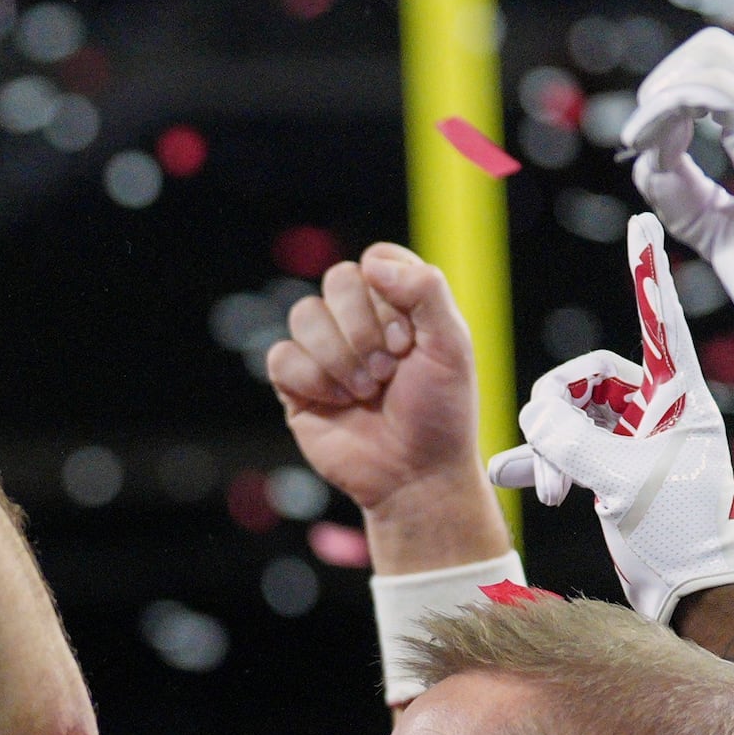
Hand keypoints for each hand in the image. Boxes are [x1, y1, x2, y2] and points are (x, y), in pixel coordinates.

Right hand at [267, 244, 488, 516]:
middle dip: (364, 329)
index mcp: (398, 303)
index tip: (409, 341)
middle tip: (388, 371)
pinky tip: (337, 402)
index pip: (375, 260)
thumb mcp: (452, 345)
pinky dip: (312, 379)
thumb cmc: (440, 412)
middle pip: (337, 280)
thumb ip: (425, 290)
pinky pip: (281, 356)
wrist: (414, 474)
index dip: (388, 295)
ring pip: (305, 314)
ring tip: (365, 391)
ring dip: (340, 358)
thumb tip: (371, 265)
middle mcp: (358, 320)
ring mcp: (324, 350)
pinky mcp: (295, 383)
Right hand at [486, 213, 733, 624]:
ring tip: (547, 488)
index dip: (645, 272)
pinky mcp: (611, 469)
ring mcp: (632, 439)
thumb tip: (534, 415)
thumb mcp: (622, 481)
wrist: (691, 592)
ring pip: (567, 417)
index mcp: (678, 397)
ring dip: (546, 448)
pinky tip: (512, 477)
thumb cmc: (678, 534)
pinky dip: (540, 461)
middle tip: (556, 466)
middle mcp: (657, 409)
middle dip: (556, 419)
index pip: (659, 319)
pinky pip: (564, 448)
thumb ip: (572, 441)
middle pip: (585, 379)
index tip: (642, 222)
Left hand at [625, 0, 733, 384]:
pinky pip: (705, 97)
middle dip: (664, 82)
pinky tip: (647, 150)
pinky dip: (663, 118)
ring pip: (708, 64)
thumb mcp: (718, 224)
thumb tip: (645, 154)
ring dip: (658, 103)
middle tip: (639, 138)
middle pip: (719, 48)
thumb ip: (683, 184)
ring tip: (643, 150)